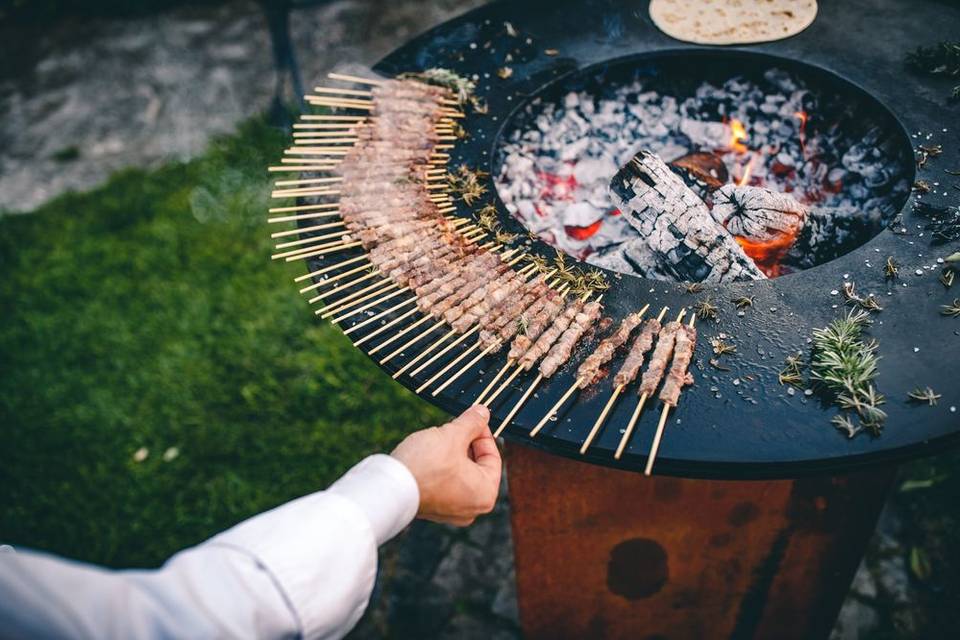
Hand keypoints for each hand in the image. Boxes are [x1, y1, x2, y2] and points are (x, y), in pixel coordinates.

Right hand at [391, 405, 501, 525]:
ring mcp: (451, 512)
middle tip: (455, 426)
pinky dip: (440, 468)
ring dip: (452, 454)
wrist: (389, 487)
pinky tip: (427, 455)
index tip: (473, 419)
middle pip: (476, 466)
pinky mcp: (433, 508)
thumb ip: (472, 423)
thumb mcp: (452, 435)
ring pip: (459, 474)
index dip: (483, 433)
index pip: (493, 457)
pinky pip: (444, 483)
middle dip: (466, 443)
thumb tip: (483, 412)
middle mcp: (472, 509)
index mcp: (485, 494)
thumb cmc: (425, 464)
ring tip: (438, 439)